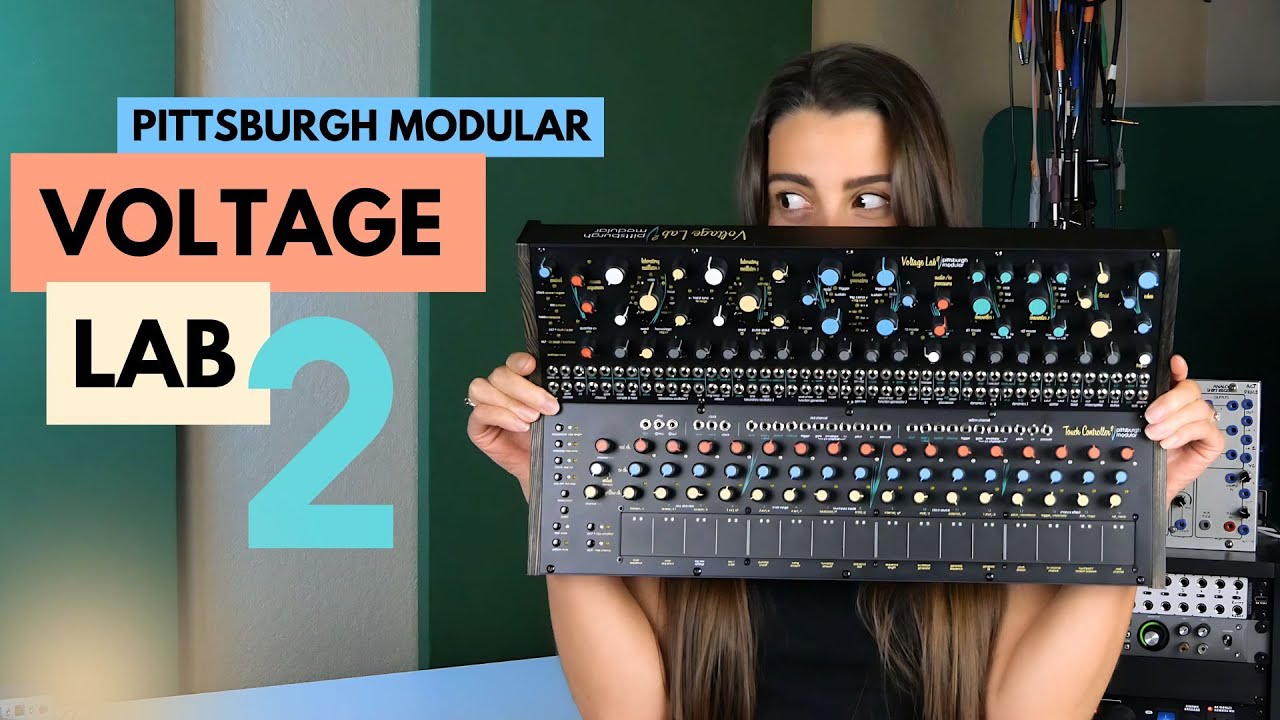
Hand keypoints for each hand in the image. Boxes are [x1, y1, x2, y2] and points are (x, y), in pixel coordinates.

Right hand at [466, 352, 559, 499]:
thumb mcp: (550, 413)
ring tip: (533, 419)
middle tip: (548, 406)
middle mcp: (499, 391)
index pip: (512, 363)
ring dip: (511, 402)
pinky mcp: (477, 426)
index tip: (532, 366)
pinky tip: (519, 426)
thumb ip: (547, 395)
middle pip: (500, 375)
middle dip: (525, 389)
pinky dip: (502, 416)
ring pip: (483, 388)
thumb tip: (552, 383)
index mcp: (518, 382)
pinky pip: (480, 413)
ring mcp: (486, 407)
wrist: (542, 466)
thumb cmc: (545, 438)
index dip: (519, 360)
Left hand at [1142, 355, 1225, 503]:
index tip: (1174, 362)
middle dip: (1170, 400)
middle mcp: (1187, 409)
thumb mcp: (1138, 427)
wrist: (1151, 483)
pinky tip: (1168, 442)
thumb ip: (1142, 408)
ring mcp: (1201, 424)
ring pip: (1198, 408)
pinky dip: (1184, 434)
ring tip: (1154, 434)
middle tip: (1150, 416)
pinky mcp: (1211, 441)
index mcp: (1170, 400)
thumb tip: (1136, 392)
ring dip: (1173, 421)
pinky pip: (1205, 429)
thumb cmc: (1145, 454)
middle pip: (1190, 390)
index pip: (1178, 377)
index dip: (1178, 368)